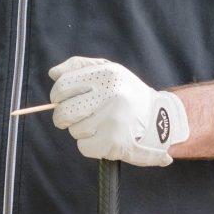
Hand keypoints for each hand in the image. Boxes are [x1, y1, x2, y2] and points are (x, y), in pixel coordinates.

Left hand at [46, 57, 188, 166]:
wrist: (159, 118)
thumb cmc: (126, 93)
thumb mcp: (107, 70)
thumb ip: (78, 66)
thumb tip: (53, 74)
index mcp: (108, 75)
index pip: (63, 86)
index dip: (57, 95)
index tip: (62, 100)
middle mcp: (112, 96)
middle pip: (64, 112)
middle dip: (64, 117)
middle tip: (75, 116)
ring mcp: (114, 120)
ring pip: (74, 130)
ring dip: (81, 130)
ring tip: (100, 124)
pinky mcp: (115, 143)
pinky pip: (83, 147)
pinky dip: (90, 145)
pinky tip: (104, 137)